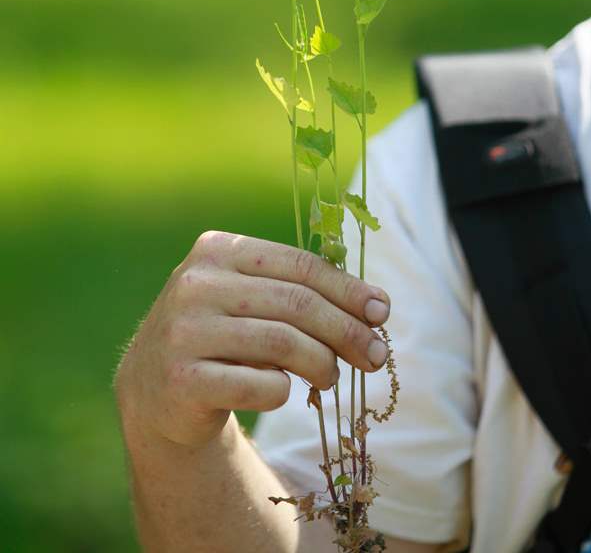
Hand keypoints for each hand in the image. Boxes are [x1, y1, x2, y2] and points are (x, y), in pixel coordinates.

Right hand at [115, 231, 390, 448]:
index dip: (349, 289)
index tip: (382, 312)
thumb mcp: (249, 300)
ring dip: (323, 365)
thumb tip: (377, 306)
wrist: (155, 388)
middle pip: (297, 305)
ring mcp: (184, 331)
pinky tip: (283, 391)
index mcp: (217, 250)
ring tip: (330, 378)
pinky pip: (260, 386)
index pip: (300, 265)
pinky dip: (284, 392)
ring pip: (283, 344)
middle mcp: (196, 283)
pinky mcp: (182, 380)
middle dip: (347, 332)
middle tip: (375, 356)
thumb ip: (300, 293)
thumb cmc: (219, 336)